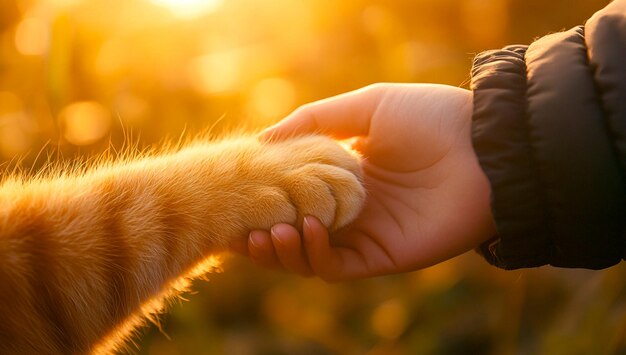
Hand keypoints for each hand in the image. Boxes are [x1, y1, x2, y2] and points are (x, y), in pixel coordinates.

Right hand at [232, 83, 495, 280]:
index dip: (262, 199)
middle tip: (239, 227)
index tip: (236, 195)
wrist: (483, 145)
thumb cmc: (429, 118)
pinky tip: (303, 229)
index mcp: (342, 175)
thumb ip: (314, 120)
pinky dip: (312, 255)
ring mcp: (364, 235)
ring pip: (308, 256)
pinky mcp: (381, 257)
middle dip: (263, 234)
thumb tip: (262, 140)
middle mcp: (348, 210)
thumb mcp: (366, 105)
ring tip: (268, 230)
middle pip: (293, 232)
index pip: (291, 196)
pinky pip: (335, 268)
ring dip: (281, 249)